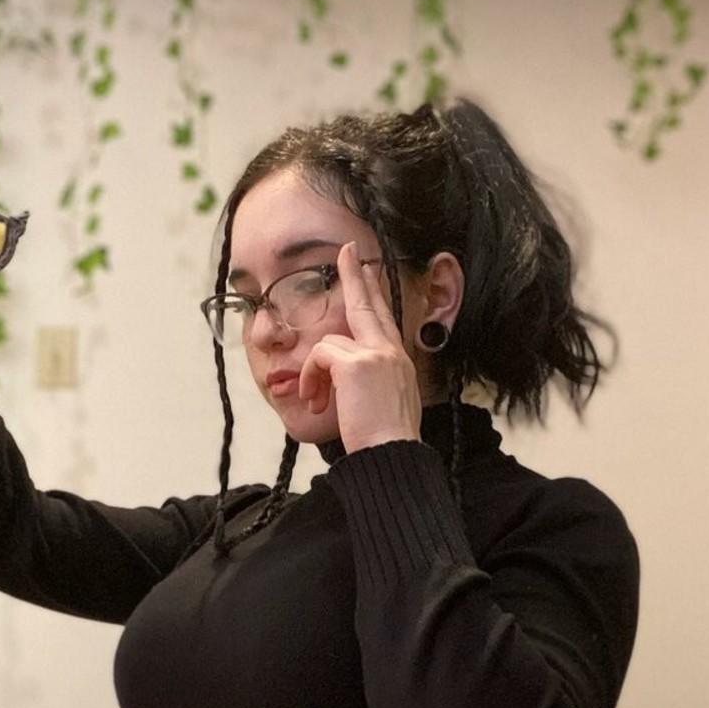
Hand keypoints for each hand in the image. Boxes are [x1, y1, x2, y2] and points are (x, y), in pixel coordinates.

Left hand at [298, 241, 421, 453]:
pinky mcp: (356, 364)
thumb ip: (367, 385)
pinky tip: (315, 401)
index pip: (384, 320)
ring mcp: (375, 354)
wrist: (392, 456)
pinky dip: (311, 379)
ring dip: (313, 373)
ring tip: (315, 400)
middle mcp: (390, 351)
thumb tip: (343, 382)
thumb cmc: (385, 443)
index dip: (374, 295)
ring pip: (328, 344)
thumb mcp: (383, 407)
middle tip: (347, 252)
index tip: (368, 270)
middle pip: (368, 305)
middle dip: (356, 276)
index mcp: (397, 361)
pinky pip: (319, 357)